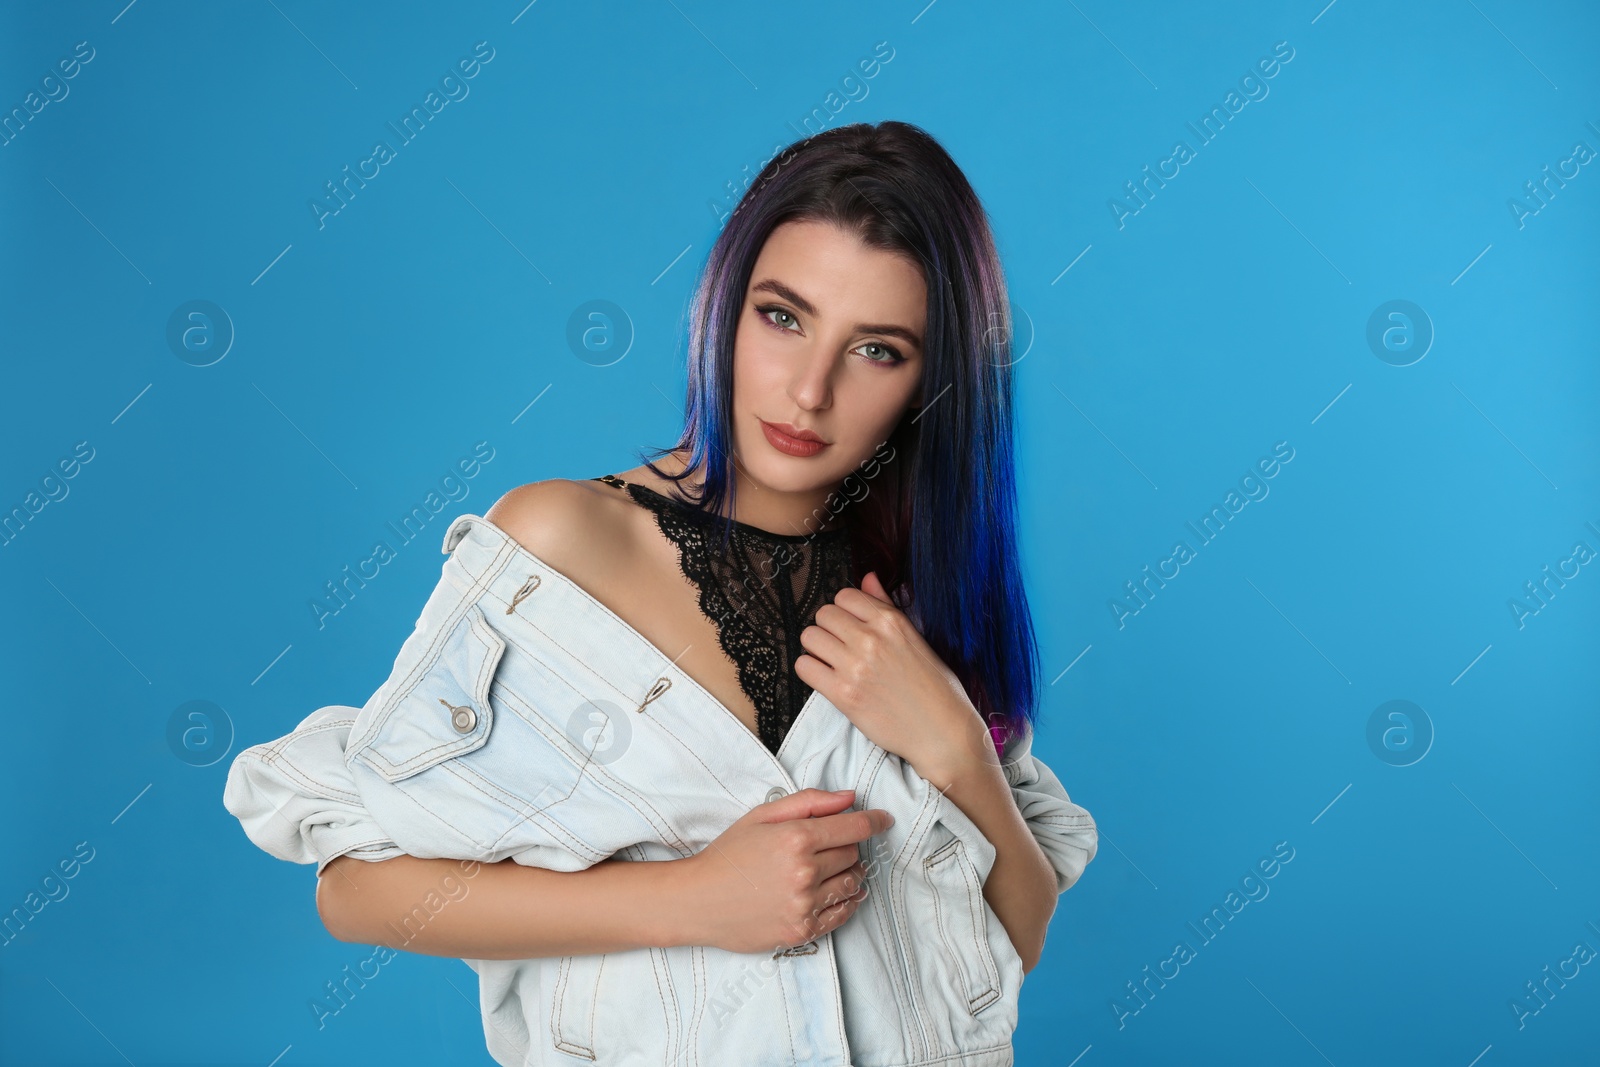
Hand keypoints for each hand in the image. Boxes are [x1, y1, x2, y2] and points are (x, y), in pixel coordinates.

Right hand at [679, 788, 893, 954]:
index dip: (874, 821)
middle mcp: (805, 872)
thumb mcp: (762, 816)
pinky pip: (842, 913)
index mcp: (796, 838)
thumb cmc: (729, 854)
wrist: (698, 900)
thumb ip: (809, 801)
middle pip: (853, 854)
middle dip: (846, 846)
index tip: (884, 819)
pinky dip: (846, 901)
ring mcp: (805, 905)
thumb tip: (849, 798)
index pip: (854, 828)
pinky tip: (834, 892)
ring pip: (852, 883)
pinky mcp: (802, 931)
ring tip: (826, 870)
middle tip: (825, 846)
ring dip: (848, 873)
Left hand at [796, 571, 998, 778]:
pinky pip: (804, 667)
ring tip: (833, 662)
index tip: (851, 626)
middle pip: (823, 614)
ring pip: (809, 637)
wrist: (942, 731)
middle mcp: (871, 639)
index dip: (845, 611)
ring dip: (817, 649)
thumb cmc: (935, 687)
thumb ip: (886, 606)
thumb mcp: (916, 638)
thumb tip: (868, 578)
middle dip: (829, 629)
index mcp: (891, 621)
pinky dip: (811, 671)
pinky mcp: (843, 694)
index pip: (845, 596)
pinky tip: (827, 678)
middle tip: (841, 646)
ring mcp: (855, 666)